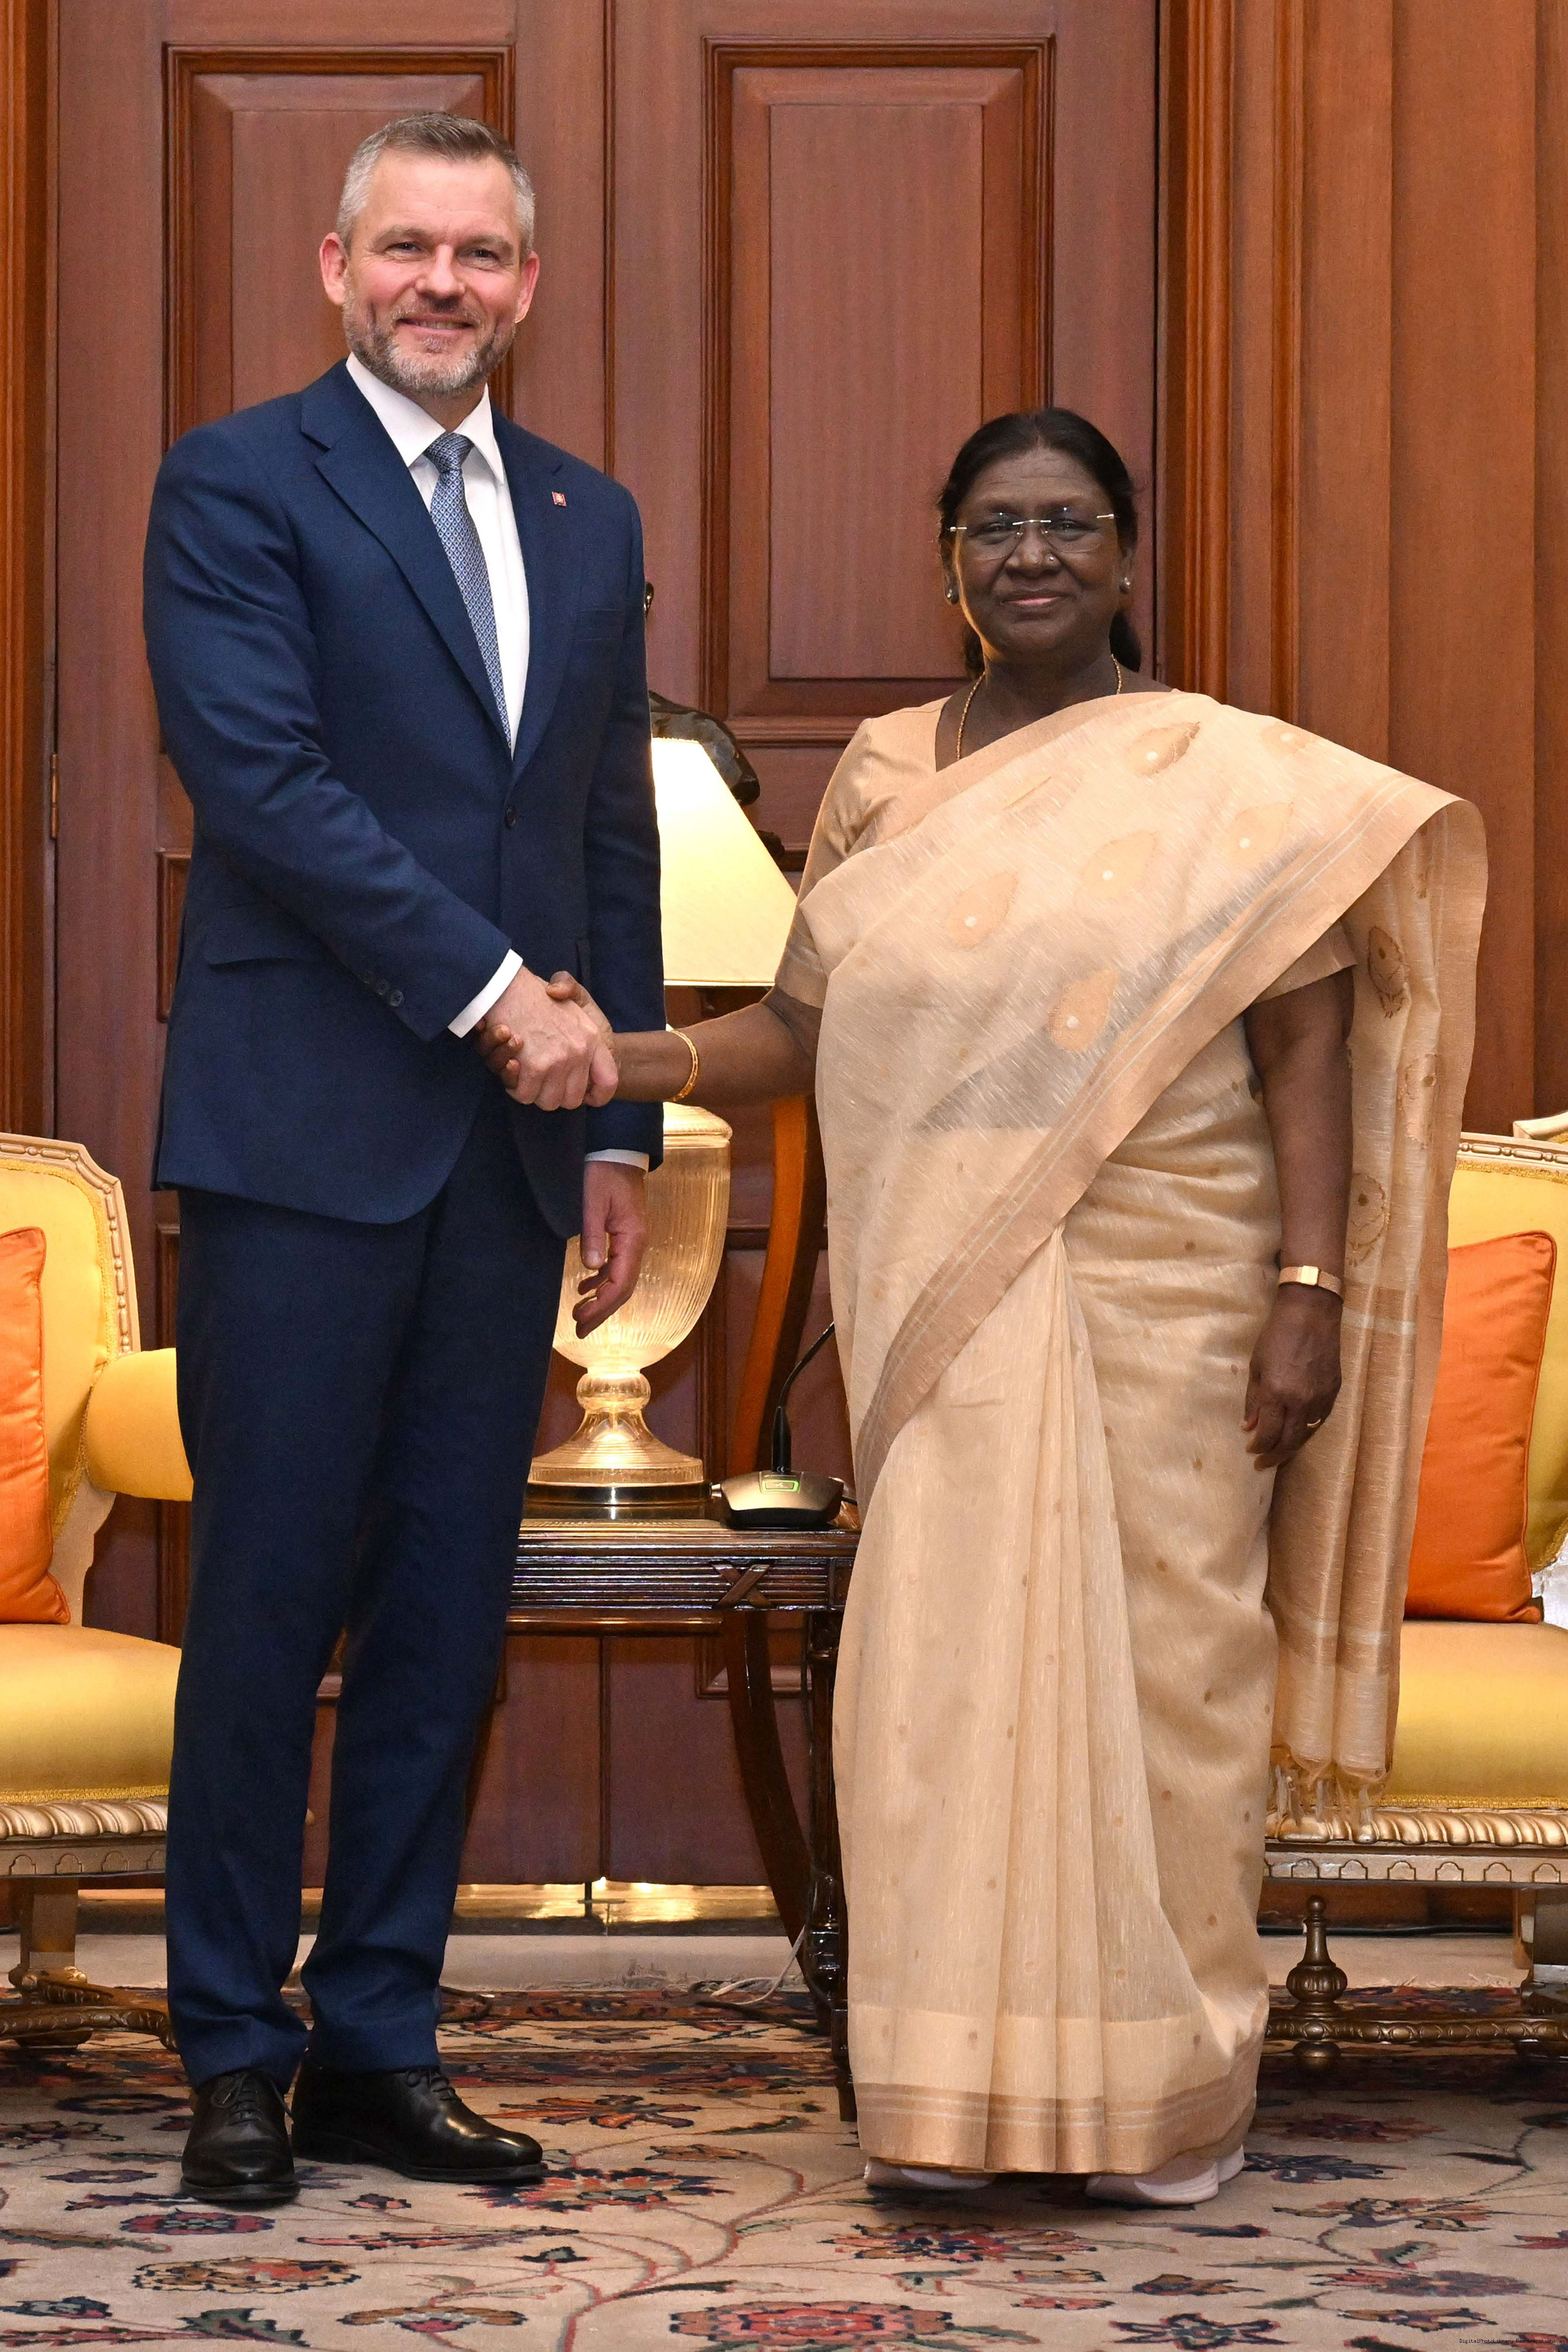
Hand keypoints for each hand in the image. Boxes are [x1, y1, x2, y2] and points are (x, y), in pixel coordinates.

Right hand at [474, 969, 615, 1108]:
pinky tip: (514, 1069)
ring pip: (548, 1101)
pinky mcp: (535, 1067)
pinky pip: (525, 1095)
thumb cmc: (540, 995)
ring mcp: (557, 1061)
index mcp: (593, 1038)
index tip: (587, 1096)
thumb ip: (587, 1016)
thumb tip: (576, 1025)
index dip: (598, 1095)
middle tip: (543, 1080)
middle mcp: (579, 1052)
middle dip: (556, 1095)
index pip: (608, 1081)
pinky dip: (516, 1088)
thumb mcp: (574, 996)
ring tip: (526, 1072)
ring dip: (534, 1093)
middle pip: (572, 1100)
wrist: (508, 985)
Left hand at [573, 1160, 647, 1337]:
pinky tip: (584, 1286)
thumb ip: (592, 1235)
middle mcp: (637, 1243)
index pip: (621, 1283)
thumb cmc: (604, 1172)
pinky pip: (615, 1266)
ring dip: (601, 1298)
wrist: (618, 1151)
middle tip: (579, 1329)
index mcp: (632, 1238)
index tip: (581, 1320)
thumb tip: (591, 1269)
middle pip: (623, 1288)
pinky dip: (600, 1280)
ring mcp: (632, 1240)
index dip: (602, 1306)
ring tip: (579, 1314)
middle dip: (602, 1311)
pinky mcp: (624, 1235)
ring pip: (620, 1280)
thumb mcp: (593, 1202)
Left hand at [1243, 1286, 1342, 1469]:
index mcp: (1276, 1393)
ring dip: (1291, 1445)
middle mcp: (1300, 1401)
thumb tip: (1248, 1426)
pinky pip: (1320, 1419)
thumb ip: (1253, 1399)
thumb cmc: (1276, 1335)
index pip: (1268, 1433)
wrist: (1311, 1314)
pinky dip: (1307, 1429)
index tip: (1251, 1450)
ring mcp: (1320, 1398)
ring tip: (1279, 1452)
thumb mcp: (1256, 1366)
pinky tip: (1298, 1430)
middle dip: (1274, 1455)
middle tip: (1263, 1463)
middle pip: (1289, 1441)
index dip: (1258, 1446)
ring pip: (1307, 1434)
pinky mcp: (1334, 1392)